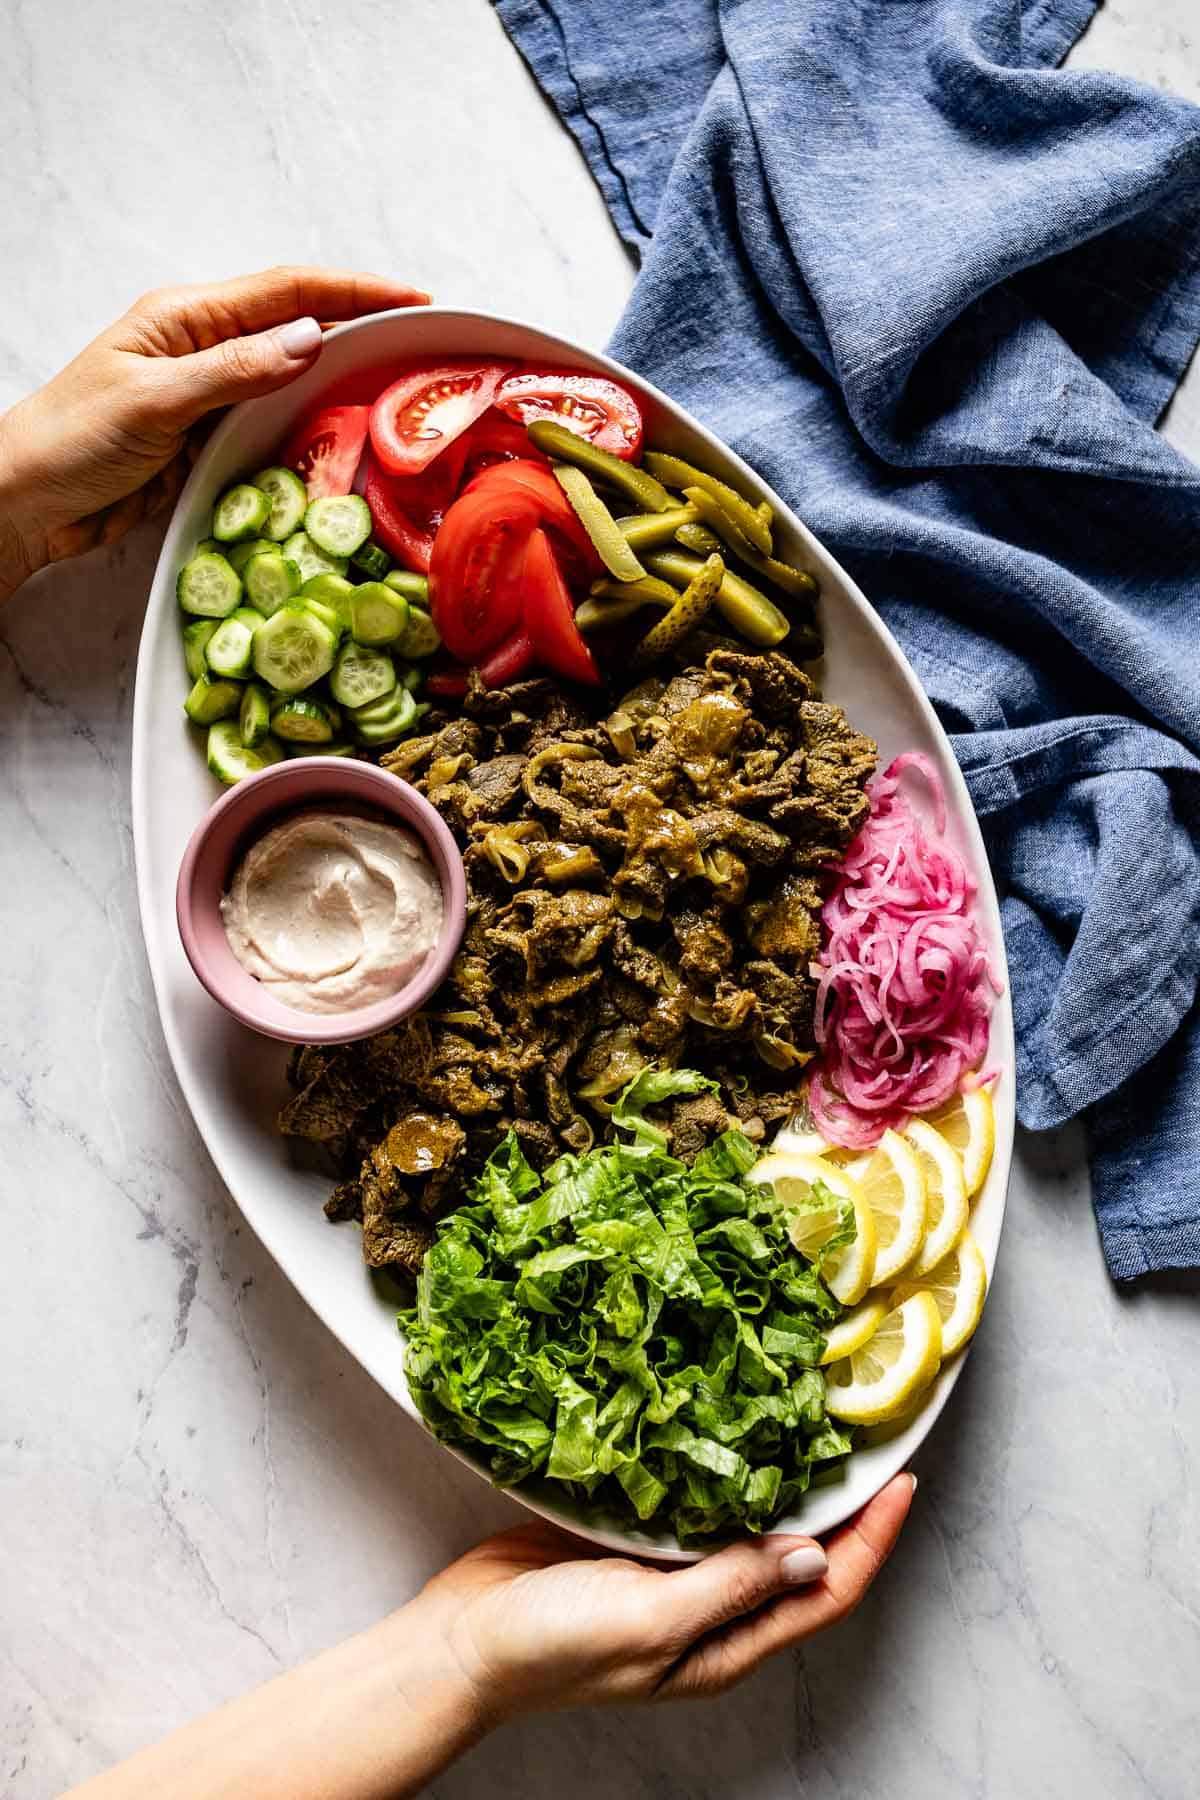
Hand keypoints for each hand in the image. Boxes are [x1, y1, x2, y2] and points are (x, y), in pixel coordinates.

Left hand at [0, 266, 426, 596]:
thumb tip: (309, 339)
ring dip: (344, 375)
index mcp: (186, 317)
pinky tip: (348, 436)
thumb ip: (232, 371)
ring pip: (292, 374)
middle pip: (298, 323)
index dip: (354, 290)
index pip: (286, 289)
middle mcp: (204, 347)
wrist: (27, 501)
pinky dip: (314, 423)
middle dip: (362, 324)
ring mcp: (210, 394)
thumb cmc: (72, 441)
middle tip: (426, 341)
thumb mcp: (154, 401)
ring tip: (404, 386)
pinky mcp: (211, 438)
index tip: (413, 299)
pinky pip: (275, 422)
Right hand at [417, 1472, 914, 1718]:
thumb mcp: (647, 1622)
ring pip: (752, 1520)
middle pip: (800, 1554)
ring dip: (785, 1477)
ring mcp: (674, 1571)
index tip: (905, 1480)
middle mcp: (712, 1609)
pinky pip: (698, 1499)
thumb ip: (729, 1587)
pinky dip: (724, 1464)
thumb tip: (812, 1554)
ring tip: (817, 1418)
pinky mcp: (636, 1537)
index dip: (872, 1539)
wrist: (460, 1641)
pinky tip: (732, 1424)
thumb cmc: (549, 1649)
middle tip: (871, 1434)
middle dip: (843, 1502)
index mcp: (726, 1645)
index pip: (826, 1591)